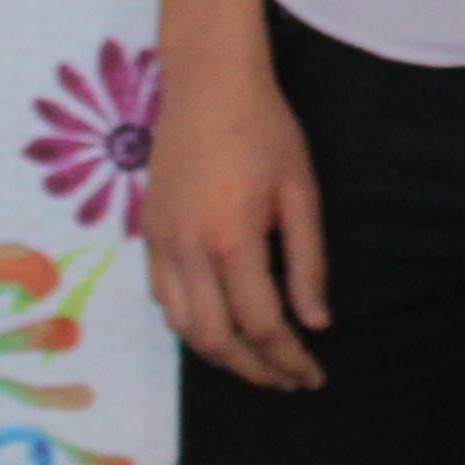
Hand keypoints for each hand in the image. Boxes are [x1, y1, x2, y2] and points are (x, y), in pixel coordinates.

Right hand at [143, 43, 328, 390]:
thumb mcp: (301, 191)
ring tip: (257, 363)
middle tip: (288, 380)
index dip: (290, 358)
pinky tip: (219, 325)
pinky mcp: (147, 233)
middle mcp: (188, 249)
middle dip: (255, 370)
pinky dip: (191, 325)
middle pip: (217, 340)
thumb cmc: (265, 130)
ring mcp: (161, 242)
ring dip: (220, 355)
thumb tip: (316, 323)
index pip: (262, 324)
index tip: (313, 375)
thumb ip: (308, 262)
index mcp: (232, 238)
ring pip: (183, 327)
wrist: (208, 84)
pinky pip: (163, 299)